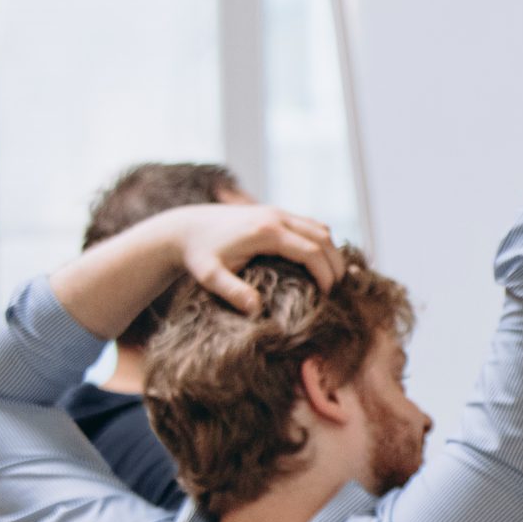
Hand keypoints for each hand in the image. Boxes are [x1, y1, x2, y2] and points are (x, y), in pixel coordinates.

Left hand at [156, 204, 345, 314]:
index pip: (312, 251)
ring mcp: (277, 211)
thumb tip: (256, 310)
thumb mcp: (209, 276)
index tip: (327, 295)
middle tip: (337, 289)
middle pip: (323, 238)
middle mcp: (277, 216)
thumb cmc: (197, 255)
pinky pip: (310, 224)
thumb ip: (232, 292)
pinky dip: (321, 242)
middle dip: (335, 264)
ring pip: (321, 228)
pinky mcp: (275, 212)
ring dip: (331, 252)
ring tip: (332, 277)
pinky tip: (318, 261)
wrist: (185, 227)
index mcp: (267, 231)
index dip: (325, 274)